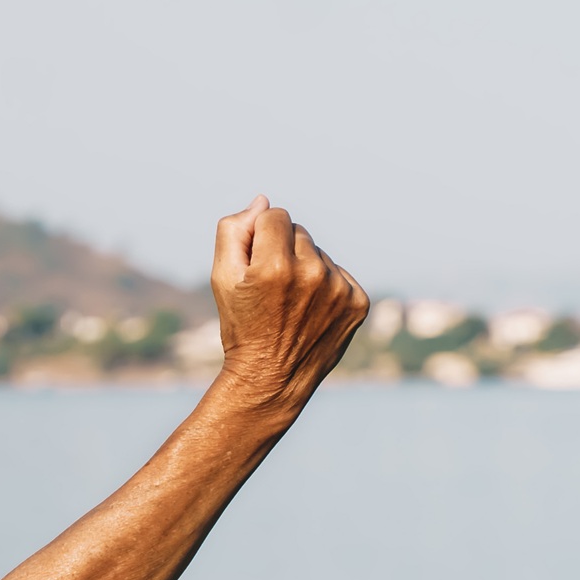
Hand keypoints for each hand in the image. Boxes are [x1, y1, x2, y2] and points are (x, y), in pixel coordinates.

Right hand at [208, 195, 367, 401]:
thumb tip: (262, 201)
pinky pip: (340, 274)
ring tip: (291, 302)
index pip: (274, 215)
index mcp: (275, 265)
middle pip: (298, 232)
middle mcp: (312, 274)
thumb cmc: (241, 326)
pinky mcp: (358, 302)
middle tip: (271, 288)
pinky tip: (311, 310)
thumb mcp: (221, 278)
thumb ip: (233, 231)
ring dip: (305, 267)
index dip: (258, 237)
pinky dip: (326, 286)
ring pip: (319, 253)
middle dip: (282, 250)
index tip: (253, 265)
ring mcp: (340, 289)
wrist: (271, 378)